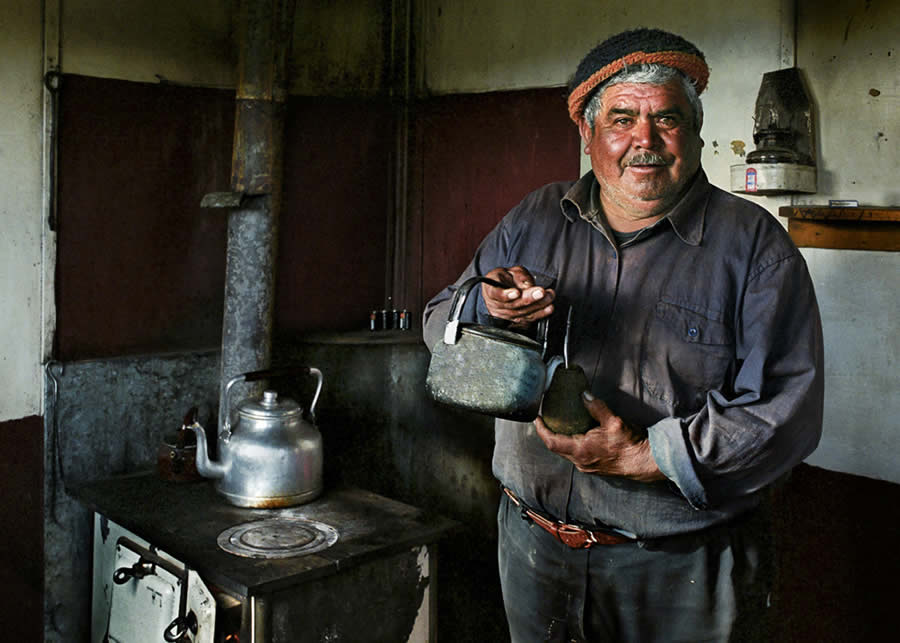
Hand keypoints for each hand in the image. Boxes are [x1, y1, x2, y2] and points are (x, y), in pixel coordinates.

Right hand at [481, 266, 554, 327]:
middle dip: (529, 298)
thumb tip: (528, 286)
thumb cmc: (504, 278)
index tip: (516, 292)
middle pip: (512, 305)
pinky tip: (549, 308)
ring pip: (522, 313)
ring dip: (538, 305)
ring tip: (549, 297)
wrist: (501, 288)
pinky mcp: (514, 320)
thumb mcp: (511, 271)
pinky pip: (528, 319)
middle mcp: (495, 304)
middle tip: (541, 292)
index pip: (495, 293)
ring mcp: (504, 315)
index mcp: (491, 289)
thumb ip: (520, 277)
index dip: (506, 294)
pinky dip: (540, 314)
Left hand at [535, 393, 664, 481]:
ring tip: (558, 424)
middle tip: (545, 419)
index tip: (537, 418)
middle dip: (549, 433)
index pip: (552, 442)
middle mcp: (580, 461)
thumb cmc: (630, 444)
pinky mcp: (594, 466)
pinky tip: (576, 434)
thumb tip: (584, 394)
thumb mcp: (613, 421)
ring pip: (566, 452)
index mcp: (581, 450)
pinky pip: (575, 455)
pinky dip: (570, 444)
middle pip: (556, 448)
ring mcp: (587, 466)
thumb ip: (596, 407)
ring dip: (560, 439)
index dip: (542, 430)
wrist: (644, 461)